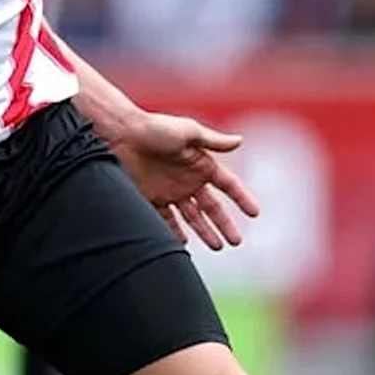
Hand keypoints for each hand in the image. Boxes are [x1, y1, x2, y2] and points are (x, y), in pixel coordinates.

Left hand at [108, 112, 260, 251]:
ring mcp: (169, 190)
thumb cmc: (154, 127)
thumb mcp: (188, 132)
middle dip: (224, 224)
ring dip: (204, 232)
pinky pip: (165, 221)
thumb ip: (213, 141)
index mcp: (200, 163)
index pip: (228, 185)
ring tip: (217, 247)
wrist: (118, 134)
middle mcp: (187, 179)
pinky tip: (182, 245)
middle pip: (211, 207)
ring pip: (192, 217)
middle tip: (236, 242)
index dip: (242, 198)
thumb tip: (240, 141)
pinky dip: (174, 233)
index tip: (256, 214)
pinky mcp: (150, 198)